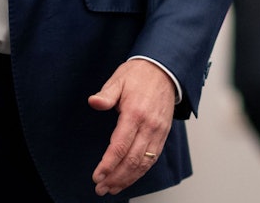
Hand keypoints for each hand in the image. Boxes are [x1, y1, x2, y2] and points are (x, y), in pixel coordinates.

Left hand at [88, 58, 176, 195]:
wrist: (165, 70)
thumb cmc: (139, 75)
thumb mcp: (119, 79)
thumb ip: (106, 94)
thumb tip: (94, 102)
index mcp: (135, 113)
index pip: (120, 145)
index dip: (108, 164)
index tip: (97, 176)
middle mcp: (149, 125)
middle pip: (132, 159)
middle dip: (115, 177)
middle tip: (100, 188)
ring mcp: (158, 131)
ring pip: (144, 163)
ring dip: (127, 178)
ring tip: (112, 188)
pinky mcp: (163, 134)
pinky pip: (153, 158)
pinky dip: (140, 172)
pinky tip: (129, 178)